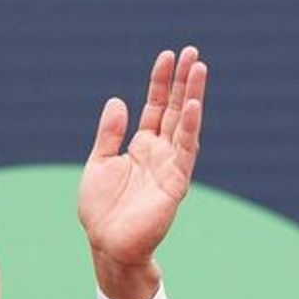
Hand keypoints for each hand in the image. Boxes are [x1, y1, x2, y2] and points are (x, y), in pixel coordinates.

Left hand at [79, 47, 207, 298]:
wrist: (107, 245)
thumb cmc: (101, 211)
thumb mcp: (99, 163)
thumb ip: (110, 134)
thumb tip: (118, 101)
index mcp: (141, 147)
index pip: (155, 107)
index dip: (161, 82)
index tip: (167, 56)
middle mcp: (159, 153)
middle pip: (176, 110)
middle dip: (183, 81)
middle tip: (193, 52)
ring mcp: (170, 167)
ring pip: (186, 124)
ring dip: (193, 96)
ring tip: (200, 68)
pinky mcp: (175, 183)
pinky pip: (185, 150)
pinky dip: (191, 127)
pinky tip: (194, 105)